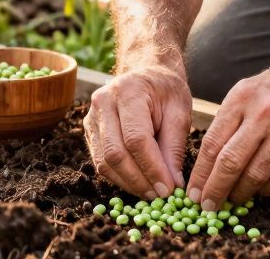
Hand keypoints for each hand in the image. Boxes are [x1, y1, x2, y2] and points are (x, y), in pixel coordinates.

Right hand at [84, 61, 192, 198]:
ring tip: (151, 193)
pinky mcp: (89, 130)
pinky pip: (100, 161)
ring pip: (104, 162)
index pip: (136, 138)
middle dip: (139, 180)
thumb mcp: (180, 112)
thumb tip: (172, 184)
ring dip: (128, 183)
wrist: (147, 74)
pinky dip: (119, 177)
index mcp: (129, 91)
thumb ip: (174, 147)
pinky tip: (138, 183)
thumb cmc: (166, 91)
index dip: (152, 168)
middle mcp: (103, 102)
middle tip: (160, 196)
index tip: (169, 188)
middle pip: (115, 153)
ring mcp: (91, 116)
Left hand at [186, 56, 269, 209]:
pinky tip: (261, 190)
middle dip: (215, 189)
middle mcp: (263, 112)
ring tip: (234, 199)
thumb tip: (208, 161)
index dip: (200, 173)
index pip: (212, 142)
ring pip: (256, 174)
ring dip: (242, 193)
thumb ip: (231, 119)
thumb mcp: (251, 89)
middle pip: (230, 162)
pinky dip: (268, 189)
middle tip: (207, 206)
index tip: (193, 192)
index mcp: (242, 97)